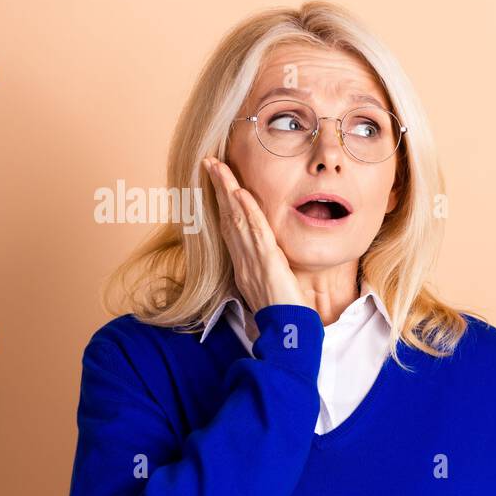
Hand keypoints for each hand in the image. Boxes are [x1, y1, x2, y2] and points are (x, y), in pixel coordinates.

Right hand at [202, 156, 305, 313]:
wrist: (286, 332)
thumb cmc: (283, 313)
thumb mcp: (271, 286)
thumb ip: (267, 269)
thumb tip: (268, 258)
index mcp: (244, 264)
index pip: (230, 227)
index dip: (222, 203)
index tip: (217, 182)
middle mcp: (243, 260)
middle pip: (227, 217)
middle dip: (218, 188)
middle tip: (209, 163)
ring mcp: (252, 261)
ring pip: (237, 219)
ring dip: (227, 191)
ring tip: (219, 167)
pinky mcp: (267, 265)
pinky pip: (256, 234)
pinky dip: (247, 212)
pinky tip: (241, 194)